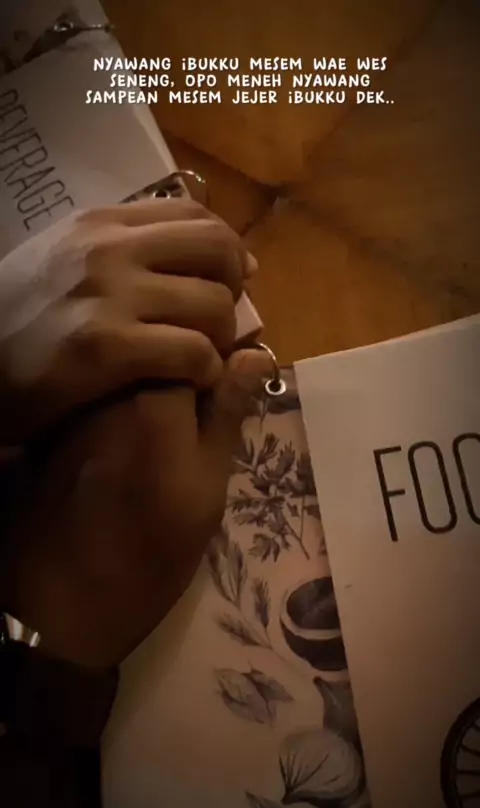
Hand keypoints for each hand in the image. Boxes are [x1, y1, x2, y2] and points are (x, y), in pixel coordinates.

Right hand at [0, 198, 256, 444]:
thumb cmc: (19, 319)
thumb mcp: (63, 259)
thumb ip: (125, 247)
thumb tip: (203, 250)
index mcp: (100, 223)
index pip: (195, 215)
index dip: (229, 248)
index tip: (234, 279)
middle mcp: (108, 248)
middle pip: (217, 249)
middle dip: (235, 287)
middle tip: (220, 320)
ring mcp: (108, 295)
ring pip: (214, 305)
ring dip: (221, 338)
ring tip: (203, 356)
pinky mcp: (106, 348)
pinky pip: (193, 352)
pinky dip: (206, 370)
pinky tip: (191, 381)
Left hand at [1, 350, 268, 668]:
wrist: (62, 603)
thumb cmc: (152, 550)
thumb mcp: (207, 486)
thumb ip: (227, 415)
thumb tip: (255, 355)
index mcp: (155, 395)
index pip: (197, 342)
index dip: (220, 360)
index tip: (233, 389)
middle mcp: (109, 386)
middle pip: (159, 354)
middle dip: (187, 372)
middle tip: (202, 421)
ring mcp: (76, 405)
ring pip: (130, 376)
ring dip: (154, 392)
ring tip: (165, 441)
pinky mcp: (54, 428)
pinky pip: (101, 400)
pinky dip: (120, 413)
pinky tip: (126, 454)